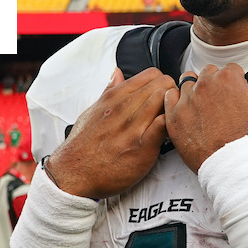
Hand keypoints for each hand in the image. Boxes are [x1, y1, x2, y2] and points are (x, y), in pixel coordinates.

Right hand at [45, 68, 175, 198]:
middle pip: (163, 84)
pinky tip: (168, 132)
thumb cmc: (83, 145)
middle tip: (170, 108)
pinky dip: (172, 125)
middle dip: (172, 93)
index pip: (151, 74)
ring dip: (174, 108)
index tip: (162, 93)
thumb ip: (109, 91)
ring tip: (170, 121)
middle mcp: (124, 108)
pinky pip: (164, 125)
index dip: (162, 81)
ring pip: (166, 100)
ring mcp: (134, 126)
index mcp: (114, 97)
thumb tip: (117, 74)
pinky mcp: (143, 146)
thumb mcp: (93, 111)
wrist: (74, 173)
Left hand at [165, 48, 247, 172]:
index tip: (240, 103)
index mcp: (228, 78)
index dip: (237, 86)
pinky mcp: (174, 119)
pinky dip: (177, 104)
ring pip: (188, 85)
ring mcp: (186, 102)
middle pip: (209, 76)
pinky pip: (169, 99)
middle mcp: (204, 85)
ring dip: (196, 94)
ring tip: (209, 114)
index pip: (230, 71)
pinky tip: (191, 116)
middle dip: (216, 88)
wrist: (239, 169)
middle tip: (226, 111)